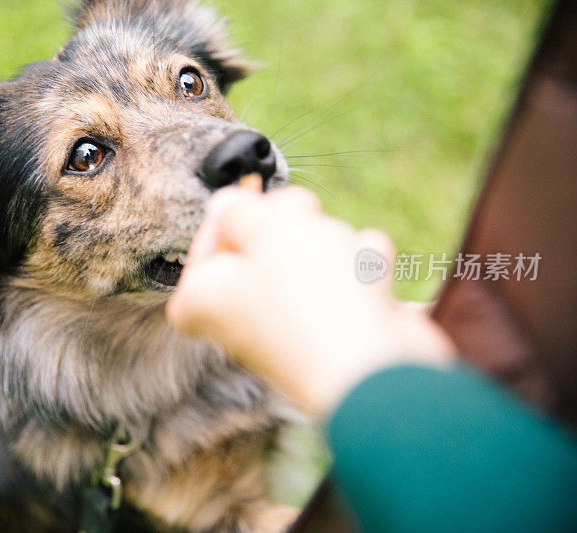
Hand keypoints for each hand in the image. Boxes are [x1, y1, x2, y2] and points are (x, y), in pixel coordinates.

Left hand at [166, 186, 455, 415]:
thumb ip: (239, 210)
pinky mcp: (339, 328)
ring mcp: (294, 325)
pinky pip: (350, 279)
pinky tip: (369, 287)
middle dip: (294, 226)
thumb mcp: (264, 226)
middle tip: (304, 221)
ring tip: (342, 263)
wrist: (373, 365)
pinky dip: (364, 274)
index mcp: (203, 300)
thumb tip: (226, 205)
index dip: (230, 220)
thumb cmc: (307, 295)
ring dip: (336, 245)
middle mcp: (243, 319)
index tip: (251, 196)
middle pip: (265, 247)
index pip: (203, 251)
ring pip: (314, 255)